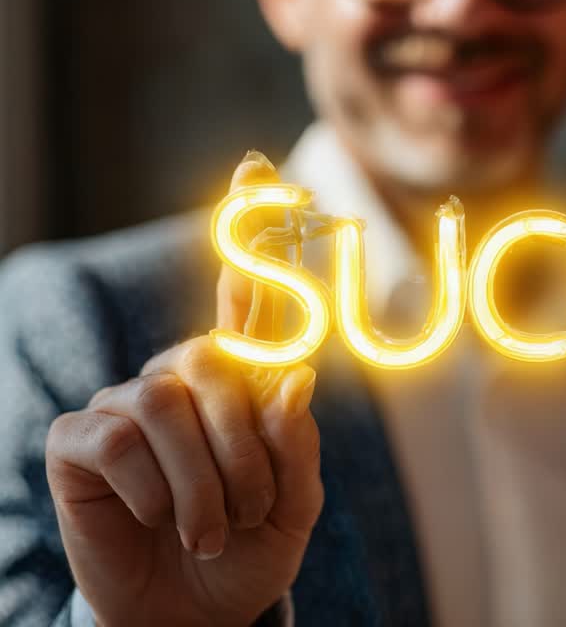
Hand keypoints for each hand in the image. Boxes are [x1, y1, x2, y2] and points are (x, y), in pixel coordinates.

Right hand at [45, 154, 323, 626]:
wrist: (193, 613)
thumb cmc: (246, 551)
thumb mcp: (294, 504)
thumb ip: (297, 442)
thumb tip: (292, 374)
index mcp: (240, 384)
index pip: (249, 300)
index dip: (255, 237)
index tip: (261, 169)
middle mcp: (181, 378)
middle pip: (219, 362)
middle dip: (247, 448)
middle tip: (251, 511)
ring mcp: (127, 403)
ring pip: (171, 404)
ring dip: (206, 482)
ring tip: (210, 529)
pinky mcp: (81, 440)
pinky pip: (122, 439)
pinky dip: (153, 492)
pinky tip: (154, 517)